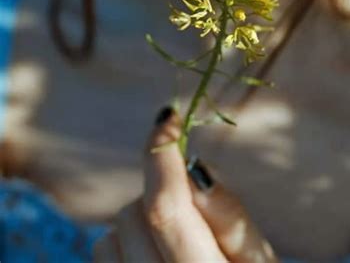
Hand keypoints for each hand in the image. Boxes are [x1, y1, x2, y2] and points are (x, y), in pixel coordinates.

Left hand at [93, 107, 279, 261]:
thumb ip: (232, 219)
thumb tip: (194, 168)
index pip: (167, 207)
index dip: (163, 153)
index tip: (167, 118)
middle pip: (135, 215)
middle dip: (160, 199)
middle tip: (193, 218)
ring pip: (108, 238)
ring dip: (135, 229)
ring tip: (171, 249)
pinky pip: (101, 260)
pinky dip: (122, 251)